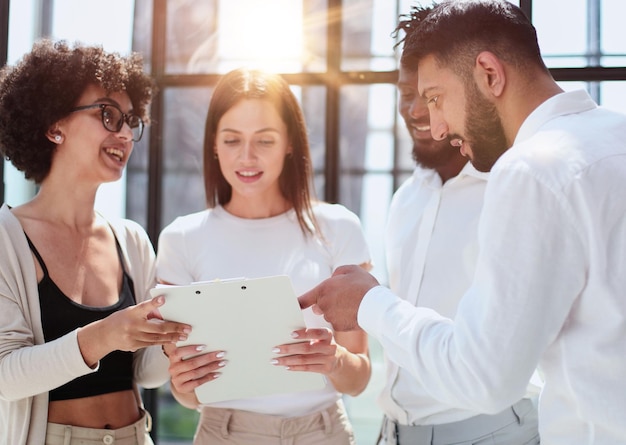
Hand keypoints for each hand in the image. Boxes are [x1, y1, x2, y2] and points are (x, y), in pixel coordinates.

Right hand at [77, 296, 191, 367]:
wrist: (104, 335)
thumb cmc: (122, 319)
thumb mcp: (132, 311)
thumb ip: (146, 312)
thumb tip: (164, 311)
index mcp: (132, 312)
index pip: (144, 306)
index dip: (154, 303)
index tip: (163, 299)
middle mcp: (133, 325)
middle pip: (157, 327)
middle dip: (175, 328)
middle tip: (187, 328)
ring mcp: (133, 337)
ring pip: (157, 338)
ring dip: (172, 337)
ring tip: (184, 336)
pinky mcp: (134, 345)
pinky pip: (152, 344)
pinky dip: (163, 342)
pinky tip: (173, 341)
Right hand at [167, 345, 225, 394]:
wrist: (184, 383)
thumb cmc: (188, 366)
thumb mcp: (187, 357)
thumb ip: (193, 351)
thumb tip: (211, 343)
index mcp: (173, 358)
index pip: (178, 352)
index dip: (190, 349)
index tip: (204, 346)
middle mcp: (173, 369)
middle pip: (192, 363)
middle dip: (208, 358)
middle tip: (221, 354)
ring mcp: (177, 380)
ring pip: (196, 372)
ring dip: (211, 367)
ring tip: (222, 363)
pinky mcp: (182, 388)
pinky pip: (198, 382)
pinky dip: (208, 377)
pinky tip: (217, 374)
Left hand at [271, 328, 338, 374]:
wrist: (339, 360)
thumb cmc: (324, 344)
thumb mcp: (321, 337)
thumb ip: (310, 334)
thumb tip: (287, 335)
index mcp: (328, 335)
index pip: (317, 333)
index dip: (304, 334)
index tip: (291, 334)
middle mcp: (329, 347)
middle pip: (307, 348)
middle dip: (289, 349)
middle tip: (276, 349)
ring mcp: (328, 359)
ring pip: (305, 360)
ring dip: (288, 360)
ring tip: (276, 360)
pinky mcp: (326, 369)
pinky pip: (308, 368)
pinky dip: (296, 367)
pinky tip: (287, 366)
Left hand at [298, 265, 379, 330]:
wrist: (376, 306)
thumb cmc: (364, 285)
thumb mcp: (350, 270)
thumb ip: (337, 274)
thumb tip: (333, 279)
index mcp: (323, 289)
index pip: (304, 299)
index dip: (297, 302)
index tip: (290, 306)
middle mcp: (323, 305)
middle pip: (319, 305)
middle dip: (326, 302)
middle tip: (342, 296)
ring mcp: (330, 317)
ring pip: (329, 314)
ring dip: (336, 310)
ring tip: (352, 303)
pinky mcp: (338, 327)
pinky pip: (338, 322)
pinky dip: (344, 318)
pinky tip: (354, 312)